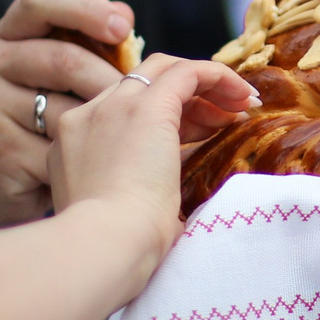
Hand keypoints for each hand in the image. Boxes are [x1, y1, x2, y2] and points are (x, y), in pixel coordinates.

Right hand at [0, 0, 137, 232]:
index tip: (124, 26)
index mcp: (3, 38)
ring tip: (119, 140)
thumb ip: (79, 48)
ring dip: (100, 128)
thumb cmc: (33, 127)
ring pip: (64, 109)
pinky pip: (57, 150)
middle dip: (109, 82)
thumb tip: (124, 16)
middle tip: (143, 103)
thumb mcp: (49, 80)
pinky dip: (83, 162)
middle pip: (64, 58)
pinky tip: (91, 170)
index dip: (85, 7)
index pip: (40, 2)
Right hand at [48, 53, 257, 253]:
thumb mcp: (118, 215)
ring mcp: (113, 107)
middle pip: (143, 85)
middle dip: (188, 97)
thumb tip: (166, 205)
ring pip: (164, 70)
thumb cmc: (117, 248)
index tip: (199, 137)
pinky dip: (218, 76)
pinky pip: (188, 72)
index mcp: (75, 145)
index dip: (169, 118)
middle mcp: (87, 117)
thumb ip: (132, 195)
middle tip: (224, 119)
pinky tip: (243, 95)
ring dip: (206, 86)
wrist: (105, 245)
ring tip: (241, 107)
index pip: (126, 111)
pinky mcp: (146, 106)